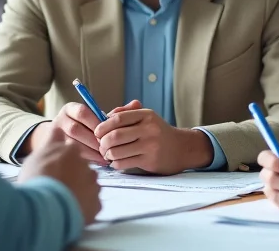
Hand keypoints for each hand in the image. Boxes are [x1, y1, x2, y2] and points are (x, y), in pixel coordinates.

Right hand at [17, 125, 101, 224]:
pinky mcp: (96, 204)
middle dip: (74, 176)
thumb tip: (58, 127)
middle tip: (59, 185)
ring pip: (89, 186)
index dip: (65, 162)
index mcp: (73, 150)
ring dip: (80, 191)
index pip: (73, 152)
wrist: (45, 206)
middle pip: (82, 169)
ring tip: (64, 199)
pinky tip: (71, 209)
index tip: (57, 169)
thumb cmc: (38, 177)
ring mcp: (94, 185)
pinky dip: (84, 206)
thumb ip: (52, 140)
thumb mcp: (39, 153)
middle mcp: (87, 165)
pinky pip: (92, 204)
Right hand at [27, 100, 140, 164]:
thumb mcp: (100, 120)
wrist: (61, 143)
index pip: (83, 112)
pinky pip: (70, 155)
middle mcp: (59, 120)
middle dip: (94, 140)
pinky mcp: (53, 150)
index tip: (107, 133)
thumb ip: (118, 113)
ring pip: (73, 144)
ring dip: (91, 151)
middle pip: (76, 129)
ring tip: (105, 157)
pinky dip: (86, 159)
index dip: (96, 124)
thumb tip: (137, 104)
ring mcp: (55, 136)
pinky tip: (98, 162)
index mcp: (70, 109)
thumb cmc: (88, 130)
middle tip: (108, 148)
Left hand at [95, 108, 211, 174]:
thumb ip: (126, 113)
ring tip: (108, 154)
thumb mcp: (146, 117)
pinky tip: (117, 162)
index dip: (102, 126)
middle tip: (101, 146)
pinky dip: (115, 164)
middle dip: (102, 143)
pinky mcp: (150, 161)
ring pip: (117, 151)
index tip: (97, 132)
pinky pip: (123, 163)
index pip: (117, 118)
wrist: (182, 148)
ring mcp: (150, 145)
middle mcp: (149, 129)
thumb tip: (104, 117)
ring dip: (107, 155)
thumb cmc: (158, 132)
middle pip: (114, 136)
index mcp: (146, 115)